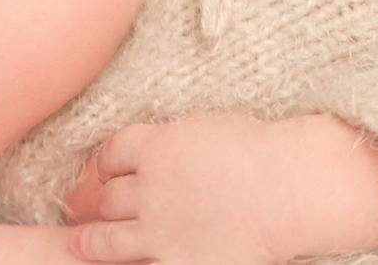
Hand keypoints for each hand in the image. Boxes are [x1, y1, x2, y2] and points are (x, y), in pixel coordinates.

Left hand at [64, 112, 298, 264]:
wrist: (294, 186)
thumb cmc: (268, 149)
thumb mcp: (214, 126)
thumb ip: (178, 139)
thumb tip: (164, 148)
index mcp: (159, 147)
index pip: (112, 151)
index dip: (106, 160)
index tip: (108, 166)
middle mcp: (149, 189)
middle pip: (106, 195)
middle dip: (102, 199)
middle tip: (97, 203)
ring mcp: (159, 230)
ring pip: (104, 238)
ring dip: (92, 238)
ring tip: (84, 240)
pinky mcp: (175, 262)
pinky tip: (125, 264)